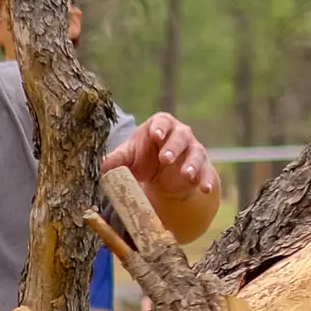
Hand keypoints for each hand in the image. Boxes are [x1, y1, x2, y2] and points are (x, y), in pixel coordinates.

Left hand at [101, 113, 218, 199]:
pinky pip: (207, 172)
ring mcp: (193, 150)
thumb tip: (102, 165)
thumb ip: (117, 159)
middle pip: (181, 136)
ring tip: (186, 174)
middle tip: (164, 159)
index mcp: (161, 126)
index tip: (155, 135)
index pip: (162, 121)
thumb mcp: (128, 158)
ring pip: (196, 153)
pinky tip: (205, 189)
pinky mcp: (202, 168)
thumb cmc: (142, 158)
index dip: (160, 127)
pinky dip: (207, 180)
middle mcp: (180, 135)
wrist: (159, 176)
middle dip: (173, 147)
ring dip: (191, 163)